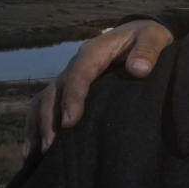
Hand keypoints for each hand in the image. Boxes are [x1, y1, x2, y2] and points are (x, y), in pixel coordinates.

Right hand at [24, 20, 172, 154]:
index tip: (70, 122)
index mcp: (95, 51)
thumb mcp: (154, 36)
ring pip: (45, 100)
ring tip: (38, 153)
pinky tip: (34, 150)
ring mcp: (70, 76)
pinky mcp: (70, 87)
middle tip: (50, 147)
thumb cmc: (148, 36)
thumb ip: (148, 50)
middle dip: (49, 118)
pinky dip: (36, 125)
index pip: (79, 74)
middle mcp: (76, 64)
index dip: (72, 97)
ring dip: (39, 125)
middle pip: (55, 90)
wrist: (141, 34)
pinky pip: (46, 105)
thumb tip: (138, 69)